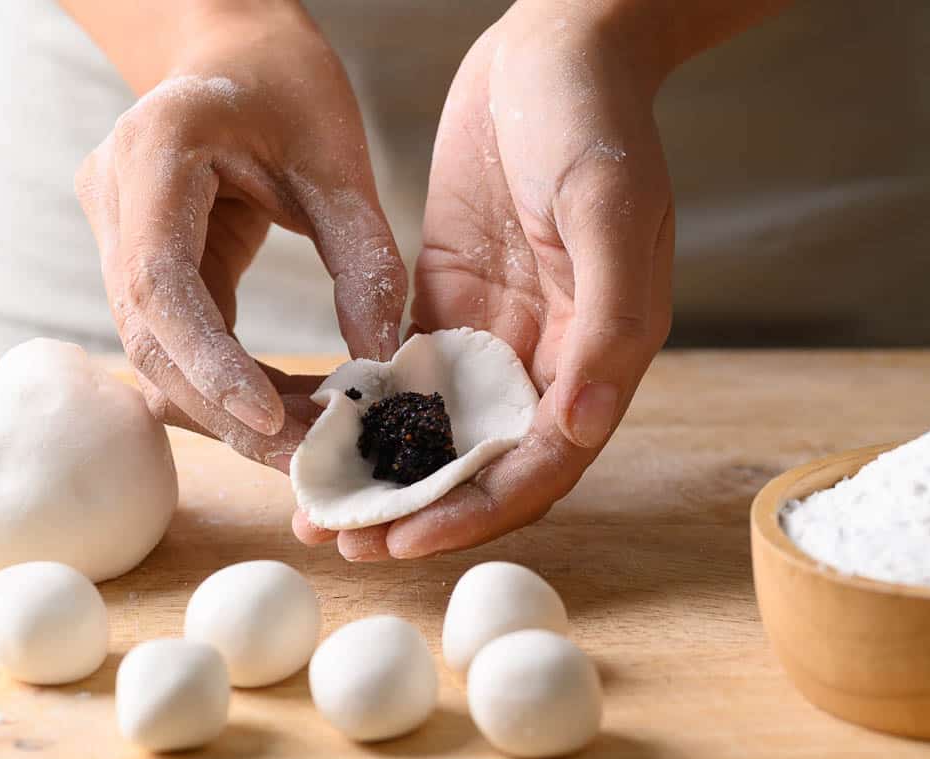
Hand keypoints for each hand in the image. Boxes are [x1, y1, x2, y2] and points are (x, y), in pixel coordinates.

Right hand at [74, 4, 405, 469]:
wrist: (234, 47)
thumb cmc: (289, 85)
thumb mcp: (340, 162)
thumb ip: (365, 259)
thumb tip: (381, 363)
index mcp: (156, 154)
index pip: (162, 283)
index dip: (212, 362)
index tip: (273, 419)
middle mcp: (116, 197)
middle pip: (151, 337)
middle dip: (228, 408)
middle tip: (307, 459)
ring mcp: (118, 231)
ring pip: (157, 352)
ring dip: (229, 407)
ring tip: (308, 442)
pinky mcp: (141, 259)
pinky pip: (176, 339)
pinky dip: (229, 381)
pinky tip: (287, 407)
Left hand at [299, 2, 675, 559]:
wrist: (555, 49)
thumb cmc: (596, 120)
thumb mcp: (610, 210)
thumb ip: (609, 322)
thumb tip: (578, 428)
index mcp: (599, 351)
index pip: (542, 460)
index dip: (479, 507)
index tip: (407, 536)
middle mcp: (550, 358)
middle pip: (485, 461)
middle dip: (420, 509)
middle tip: (346, 539)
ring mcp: (497, 333)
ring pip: (440, 428)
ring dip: (386, 473)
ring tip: (319, 503)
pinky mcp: (451, 301)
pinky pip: (407, 373)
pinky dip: (368, 410)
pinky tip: (320, 430)